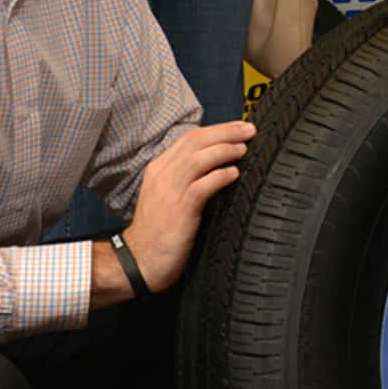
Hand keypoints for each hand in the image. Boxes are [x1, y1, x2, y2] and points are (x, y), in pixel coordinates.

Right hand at [119, 120, 253, 292]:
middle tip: (249, 130)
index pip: (190, 138)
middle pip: (196, 142)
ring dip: (225, 150)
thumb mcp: (168, 195)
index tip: (238, 127)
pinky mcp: (179, 210)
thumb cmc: (158, 230)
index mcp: (159, 168)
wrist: (138, 261)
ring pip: (198, 159)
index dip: (217, 129)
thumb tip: (219, 162)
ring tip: (244, 149)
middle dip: (225, 132)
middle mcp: (162, 175)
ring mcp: (169, 192)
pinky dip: (219, 177)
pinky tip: (234, 174)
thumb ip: (187, 176)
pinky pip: (202, 187)